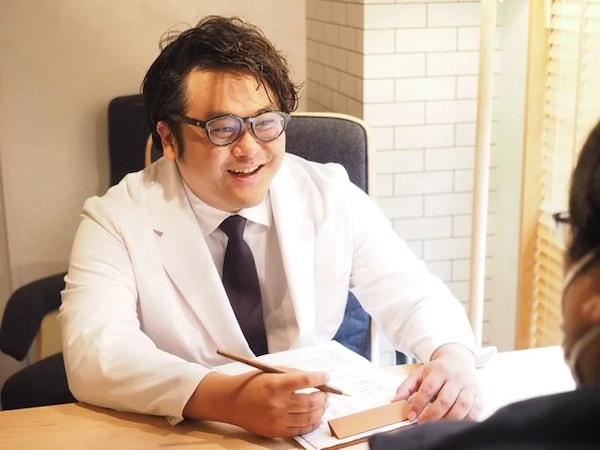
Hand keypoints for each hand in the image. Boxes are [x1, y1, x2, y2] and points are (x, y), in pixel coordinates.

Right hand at [184, 369, 329, 437]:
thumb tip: (315, 380)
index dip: (320, 378)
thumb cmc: (251, 383)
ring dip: (320, 410)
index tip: (326, 377)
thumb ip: (292, 374)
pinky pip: (299, 430)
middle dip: (323, 396)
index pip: (305, 380)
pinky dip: (311, 424)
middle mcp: (277, 403)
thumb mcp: (270, 371)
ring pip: (308, 417)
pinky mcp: (275, 431)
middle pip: (310, 401)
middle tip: (327, 393)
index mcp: (275, 384)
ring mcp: (276, 419)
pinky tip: (316, 418)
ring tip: (323, 404)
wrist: (230, 402)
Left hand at [392, 343, 480, 422]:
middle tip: (422, 423)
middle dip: (432, 415)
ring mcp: (469, 387)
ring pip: (461, 407)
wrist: (458, 360)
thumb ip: (406, 386)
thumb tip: (395, 401)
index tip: (411, 416)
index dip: (419, 404)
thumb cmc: (438, 370)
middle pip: (445, 400)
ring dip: (448, 420)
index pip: (428, 389)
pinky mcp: (478, 395)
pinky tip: (455, 424)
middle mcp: (455, 378)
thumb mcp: (420, 373)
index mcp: (439, 371)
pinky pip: (475, 411)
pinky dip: (465, 420)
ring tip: (437, 426)